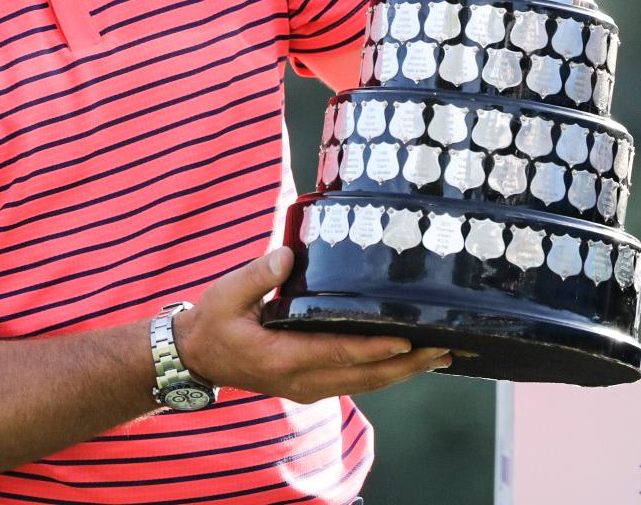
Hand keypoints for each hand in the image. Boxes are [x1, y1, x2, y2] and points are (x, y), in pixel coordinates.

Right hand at [177, 248, 449, 404]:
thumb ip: (258, 275)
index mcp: (281, 357)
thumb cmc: (214, 321)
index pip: (337, 353)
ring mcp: (308, 386)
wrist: (197, 357)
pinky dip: (384, 372)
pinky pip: (355, 381)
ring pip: (364, 384)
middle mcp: (300, 379)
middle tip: (444, 348)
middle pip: (363, 376)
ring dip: (403, 372)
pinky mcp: (311, 384)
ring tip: (439, 355)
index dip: (373, 349)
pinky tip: (406, 360)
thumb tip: (289, 255)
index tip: (406, 341)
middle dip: (406, 365)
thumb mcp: (226, 293)